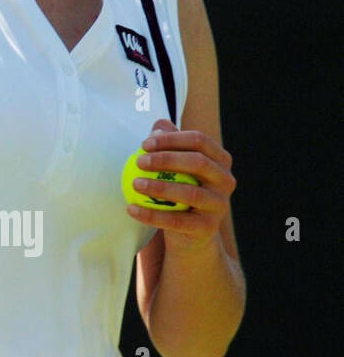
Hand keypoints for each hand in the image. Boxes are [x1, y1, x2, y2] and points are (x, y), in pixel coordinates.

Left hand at [127, 118, 235, 254]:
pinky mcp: (208, 227)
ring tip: (134, 184)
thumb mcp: (174, 165)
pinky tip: (131, 209)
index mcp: (220, 160)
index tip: (144, 144)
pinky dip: (152, 215)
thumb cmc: (179, 187)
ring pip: (190, 193)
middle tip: (139, 161)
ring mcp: (220, 205)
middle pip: (198, 162)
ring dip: (159, 187)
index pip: (199, 140)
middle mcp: (226, 180)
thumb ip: (168, 143)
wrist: (190, 231)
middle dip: (166, 159)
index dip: (171, 139)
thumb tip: (158, 126)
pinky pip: (177, 221)